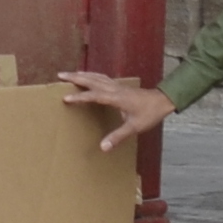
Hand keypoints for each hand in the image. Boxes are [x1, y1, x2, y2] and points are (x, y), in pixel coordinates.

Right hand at [60, 70, 174, 154]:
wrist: (163, 101)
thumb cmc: (150, 114)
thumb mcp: (134, 127)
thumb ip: (118, 137)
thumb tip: (103, 147)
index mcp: (117, 98)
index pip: (94, 96)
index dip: (80, 97)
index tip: (65, 98)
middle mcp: (115, 89)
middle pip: (92, 80)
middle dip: (75, 77)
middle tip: (60, 75)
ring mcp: (117, 86)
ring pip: (97, 76)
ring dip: (83, 74)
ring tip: (70, 74)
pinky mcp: (120, 86)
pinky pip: (102, 78)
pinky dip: (92, 75)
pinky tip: (89, 77)